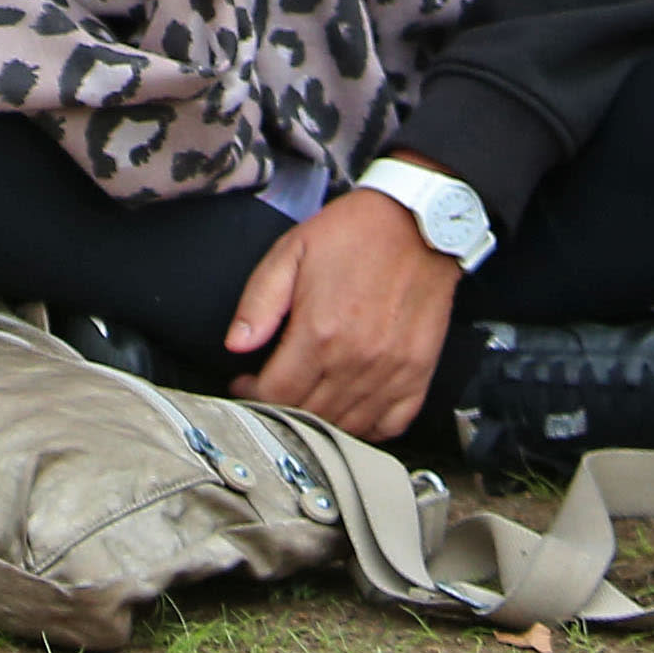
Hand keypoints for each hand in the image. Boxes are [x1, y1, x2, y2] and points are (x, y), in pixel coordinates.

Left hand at [224, 185, 462, 441]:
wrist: (418, 222)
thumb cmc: (354, 234)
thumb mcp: (291, 252)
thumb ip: (258, 302)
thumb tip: (235, 345)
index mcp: (319, 332)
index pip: (276, 392)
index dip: (252, 394)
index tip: (246, 384)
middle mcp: (355, 360)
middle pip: (309, 415)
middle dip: (282, 409)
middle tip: (272, 393)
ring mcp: (390, 372)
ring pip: (346, 427)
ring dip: (320, 423)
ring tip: (305, 402)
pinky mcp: (418, 374)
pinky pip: (390, 425)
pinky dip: (367, 429)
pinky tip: (349, 414)